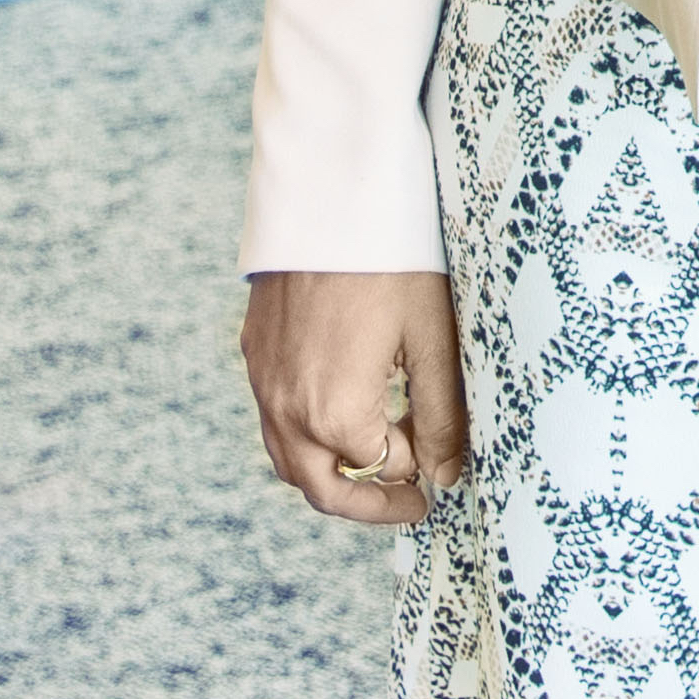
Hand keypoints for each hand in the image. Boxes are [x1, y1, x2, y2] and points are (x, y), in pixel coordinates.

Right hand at [243, 269, 468, 525]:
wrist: (329, 194)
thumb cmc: (391, 262)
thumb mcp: (431, 339)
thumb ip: (440, 417)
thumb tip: (444, 475)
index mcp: (335, 413)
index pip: (383, 469)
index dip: (419, 466)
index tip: (443, 456)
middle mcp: (287, 409)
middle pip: (323, 489)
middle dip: (368, 504)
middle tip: (411, 500)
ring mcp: (264, 382)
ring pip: (289, 461)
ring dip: (331, 474)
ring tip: (377, 460)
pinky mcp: (254, 353)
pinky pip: (273, 420)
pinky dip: (305, 437)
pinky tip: (340, 410)